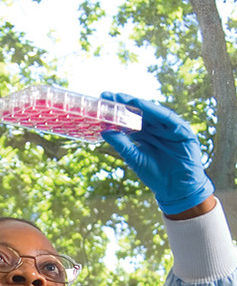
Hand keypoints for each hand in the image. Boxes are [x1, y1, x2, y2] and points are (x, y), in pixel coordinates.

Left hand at [100, 92, 213, 213]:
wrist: (176, 189)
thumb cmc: (156, 175)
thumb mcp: (135, 158)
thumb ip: (122, 144)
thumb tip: (104, 131)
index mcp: (145, 135)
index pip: (129, 120)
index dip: (116, 112)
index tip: (103, 102)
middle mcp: (157, 129)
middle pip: (139, 113)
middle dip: (124, 104)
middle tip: (108, 96)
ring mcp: (170, 129)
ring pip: (152, 113)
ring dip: (138, 105)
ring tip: (122, 99)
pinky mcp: (183, 131)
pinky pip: (168, 118)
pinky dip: (155, 111)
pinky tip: (142, 106)